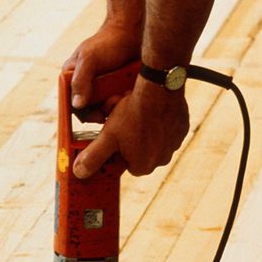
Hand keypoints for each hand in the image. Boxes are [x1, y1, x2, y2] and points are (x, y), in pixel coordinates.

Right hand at [64, 20, 140, 115]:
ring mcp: (102, 86)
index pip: (72, 105)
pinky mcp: (117, 87)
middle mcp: (86, 84)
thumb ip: (81, 81)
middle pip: (91, 110)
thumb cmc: (108, 41)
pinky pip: (119, 102)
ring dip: (116, 104)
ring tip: (124, 92)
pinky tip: (129, 90)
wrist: (133, 31)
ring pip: (107, 108)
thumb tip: (76, 105)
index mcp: (72, 78)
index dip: (84, 114)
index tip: (99, 116)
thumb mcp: (90, 59)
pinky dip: (125, 100)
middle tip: (115, 100)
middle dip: (104, 108)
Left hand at [73, 76, 188, 177]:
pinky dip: (157, 121)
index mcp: (143, 166)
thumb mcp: (108, 135)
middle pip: (138, 151)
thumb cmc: (133, 113)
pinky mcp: (181, 128)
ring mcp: (174, 144)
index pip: (124, 163)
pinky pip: (166, 128)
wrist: (159, 88)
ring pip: (151, 139)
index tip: (112, 136)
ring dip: (142, 128)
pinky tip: (149, 109)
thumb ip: (93, 156)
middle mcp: (161, 159)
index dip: (116, 149)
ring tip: (135, 112)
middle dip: (129, 137)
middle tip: (122, 120)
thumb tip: (80, 173)